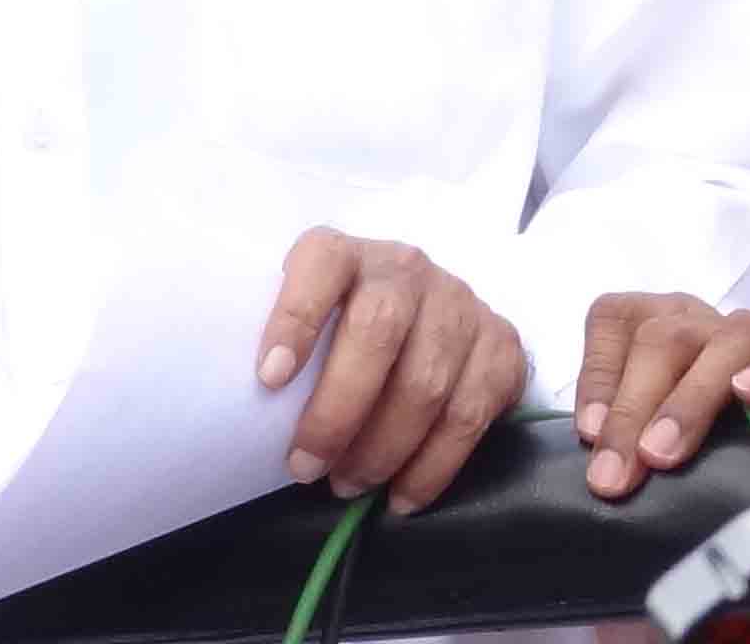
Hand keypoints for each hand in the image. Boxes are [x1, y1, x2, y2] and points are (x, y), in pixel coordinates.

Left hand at [258, 229, 526, 513]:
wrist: (434, 310)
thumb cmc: (347, 328)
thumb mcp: (314, 320)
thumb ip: (292, 348)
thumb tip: (247, 420)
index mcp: (350, 253)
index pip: (322, 263)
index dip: (295, 315)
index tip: (269, 378)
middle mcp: (408, 269)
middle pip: (377, 330)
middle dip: (337, 412)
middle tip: (305, 467)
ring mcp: (461, 304)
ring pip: (425, 383)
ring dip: (381, 450)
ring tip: (347, 484)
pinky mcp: (501, 346)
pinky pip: (469, 417)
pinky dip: (431, 468)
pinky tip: (400, 496)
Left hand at [574, 294, 749, 496]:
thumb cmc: (687, 420)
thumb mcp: (645, 415)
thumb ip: (621, 425)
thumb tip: (601, 471)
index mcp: (656, 318)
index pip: (614, 321)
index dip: (599, 376)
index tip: (589, 434)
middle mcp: (701, 317)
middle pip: (665, 339)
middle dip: (634, 408)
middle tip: (615, 475)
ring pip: (731, 340)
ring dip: (691, 399)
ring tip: (663, 454)